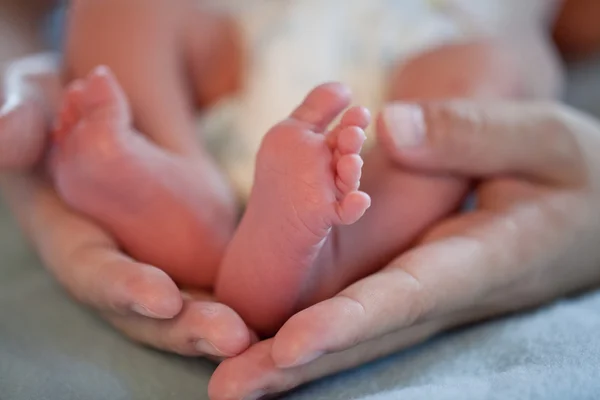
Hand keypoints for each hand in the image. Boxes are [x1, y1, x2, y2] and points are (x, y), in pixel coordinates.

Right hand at [0, 53, 252, 357]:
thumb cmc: (55, 105)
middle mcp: (108, 258)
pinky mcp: (176, 254)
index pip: (92, 270)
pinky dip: (232, 303)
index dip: (123, 288)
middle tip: (232, 338)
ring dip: (213, 328)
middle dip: (183, 327)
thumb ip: (19, 118)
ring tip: (253, 338)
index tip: (163, 300)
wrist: (92, 109)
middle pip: (142, 310)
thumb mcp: (30, 98)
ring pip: (178, 309)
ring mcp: (145, 261)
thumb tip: (9, 139)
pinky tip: (265, 316)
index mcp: (68, 232)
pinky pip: (203, 285)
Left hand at [208, 101, 599, 398]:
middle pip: (362, 334)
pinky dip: (312, 332)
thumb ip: (470, 133)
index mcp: (478, 261)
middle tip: (228, 390)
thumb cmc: (572, 175)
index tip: (290, 345)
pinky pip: (359, 312)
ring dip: (291, 360)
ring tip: (230, 382)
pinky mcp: (413, 285)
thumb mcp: (539, 140)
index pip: (403, 297)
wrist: (589, 210)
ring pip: (354, 333)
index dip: (347, 322)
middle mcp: (442, 292)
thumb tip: (389, 125)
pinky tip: (266, 345)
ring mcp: (424, 295)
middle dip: (295, 364)